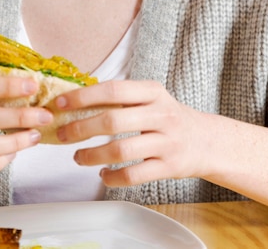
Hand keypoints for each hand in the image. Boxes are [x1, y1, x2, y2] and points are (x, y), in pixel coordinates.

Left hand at [52, 79, 207, 186]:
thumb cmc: (168, 116)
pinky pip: (134, 175)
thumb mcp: (151, 97)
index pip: (113, 89)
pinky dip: (113, 177)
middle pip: (113, 121)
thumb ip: (121, 96)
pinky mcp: (169, 167)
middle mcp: (161, 114)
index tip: (61, 104)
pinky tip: (102, 175)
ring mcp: (166, 141)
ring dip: (92, 156)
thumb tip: (76, 98)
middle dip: (81, 128)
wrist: (207, 141)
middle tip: (62, 134)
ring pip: (121, 151)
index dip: (83, 97)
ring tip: (77, 157)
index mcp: (152, 91)